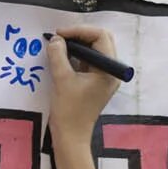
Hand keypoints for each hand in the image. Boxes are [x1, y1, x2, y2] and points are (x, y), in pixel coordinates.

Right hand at [47, 25, 121, 147]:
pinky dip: (77, 55)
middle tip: (60, 38)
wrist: (71, 137)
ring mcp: (104, 77)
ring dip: (77, 44)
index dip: (79, 31)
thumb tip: (56, 39)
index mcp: (109, 70)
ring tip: (59, 46)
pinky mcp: (96, 82)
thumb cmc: (69, 111)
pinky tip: (62, 56)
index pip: (100, 36)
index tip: (60, 34)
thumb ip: (58, 55)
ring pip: (94, 49)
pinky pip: (89, 60)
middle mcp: (111, 71)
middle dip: (80, 35)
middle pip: (100, 40)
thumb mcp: (62, 79)